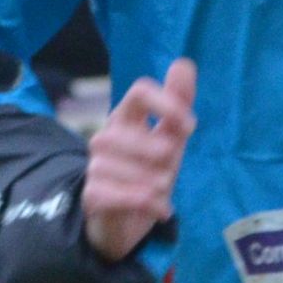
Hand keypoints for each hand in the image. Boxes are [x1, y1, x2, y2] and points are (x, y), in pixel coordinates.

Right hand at [83, 58, 196, 260]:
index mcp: (126, 117)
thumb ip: (178, 103)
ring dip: (154, 182)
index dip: (167, 105)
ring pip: (126, 168)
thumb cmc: (150, 171)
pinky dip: (144, 203)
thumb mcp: (171, 138)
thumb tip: (184, 63)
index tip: (190, 127)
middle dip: (159, 154)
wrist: (127, 220)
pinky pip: (117, 194)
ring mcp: (95, 166)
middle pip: (131, 134)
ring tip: (163, 191)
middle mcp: (105, 137)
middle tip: (170, 169)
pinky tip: (160, 209)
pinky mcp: (91, 195)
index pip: (140, 91)